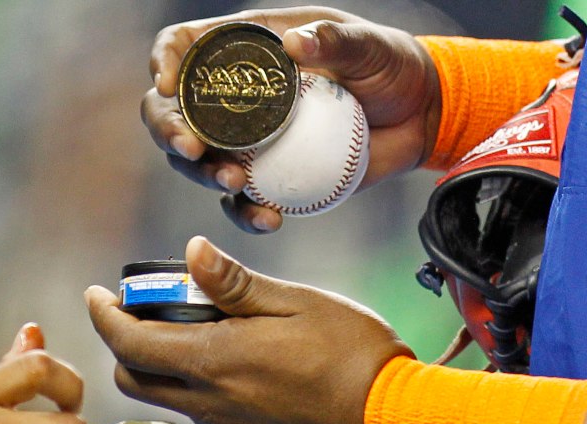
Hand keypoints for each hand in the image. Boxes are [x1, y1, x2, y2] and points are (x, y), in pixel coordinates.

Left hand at [86, 236, 411, 423]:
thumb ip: (234, 283)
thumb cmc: (352, 353)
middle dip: (127, 347)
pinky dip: (216, 398)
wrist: (395, 423)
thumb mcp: (294, 302)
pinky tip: (257, 381)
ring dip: (178, 372)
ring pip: (178, 402)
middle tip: (149, 317)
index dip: (104, 316)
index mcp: (214, 360)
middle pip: (136, 380)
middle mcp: (210, 406)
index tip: (97, 296)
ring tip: (220, 343)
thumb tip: (191, 251)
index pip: (129, 342)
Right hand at [143, 7, 440, 232]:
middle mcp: (237, 95)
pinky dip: (248, 214)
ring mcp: (250, 140)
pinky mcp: (271, 179)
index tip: (169, 85)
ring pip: (198, 161)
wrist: (420, 115)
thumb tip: (295, 45)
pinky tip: (270, 219)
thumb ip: (335, 41)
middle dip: (170, 130)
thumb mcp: (368, 45)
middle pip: (173, 111)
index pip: (184, 46)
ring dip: (204, 174)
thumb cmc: (391, 65)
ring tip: (235, 182)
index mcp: (248, 49)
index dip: (165, 61)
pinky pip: (242, 202)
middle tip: (192, 149)